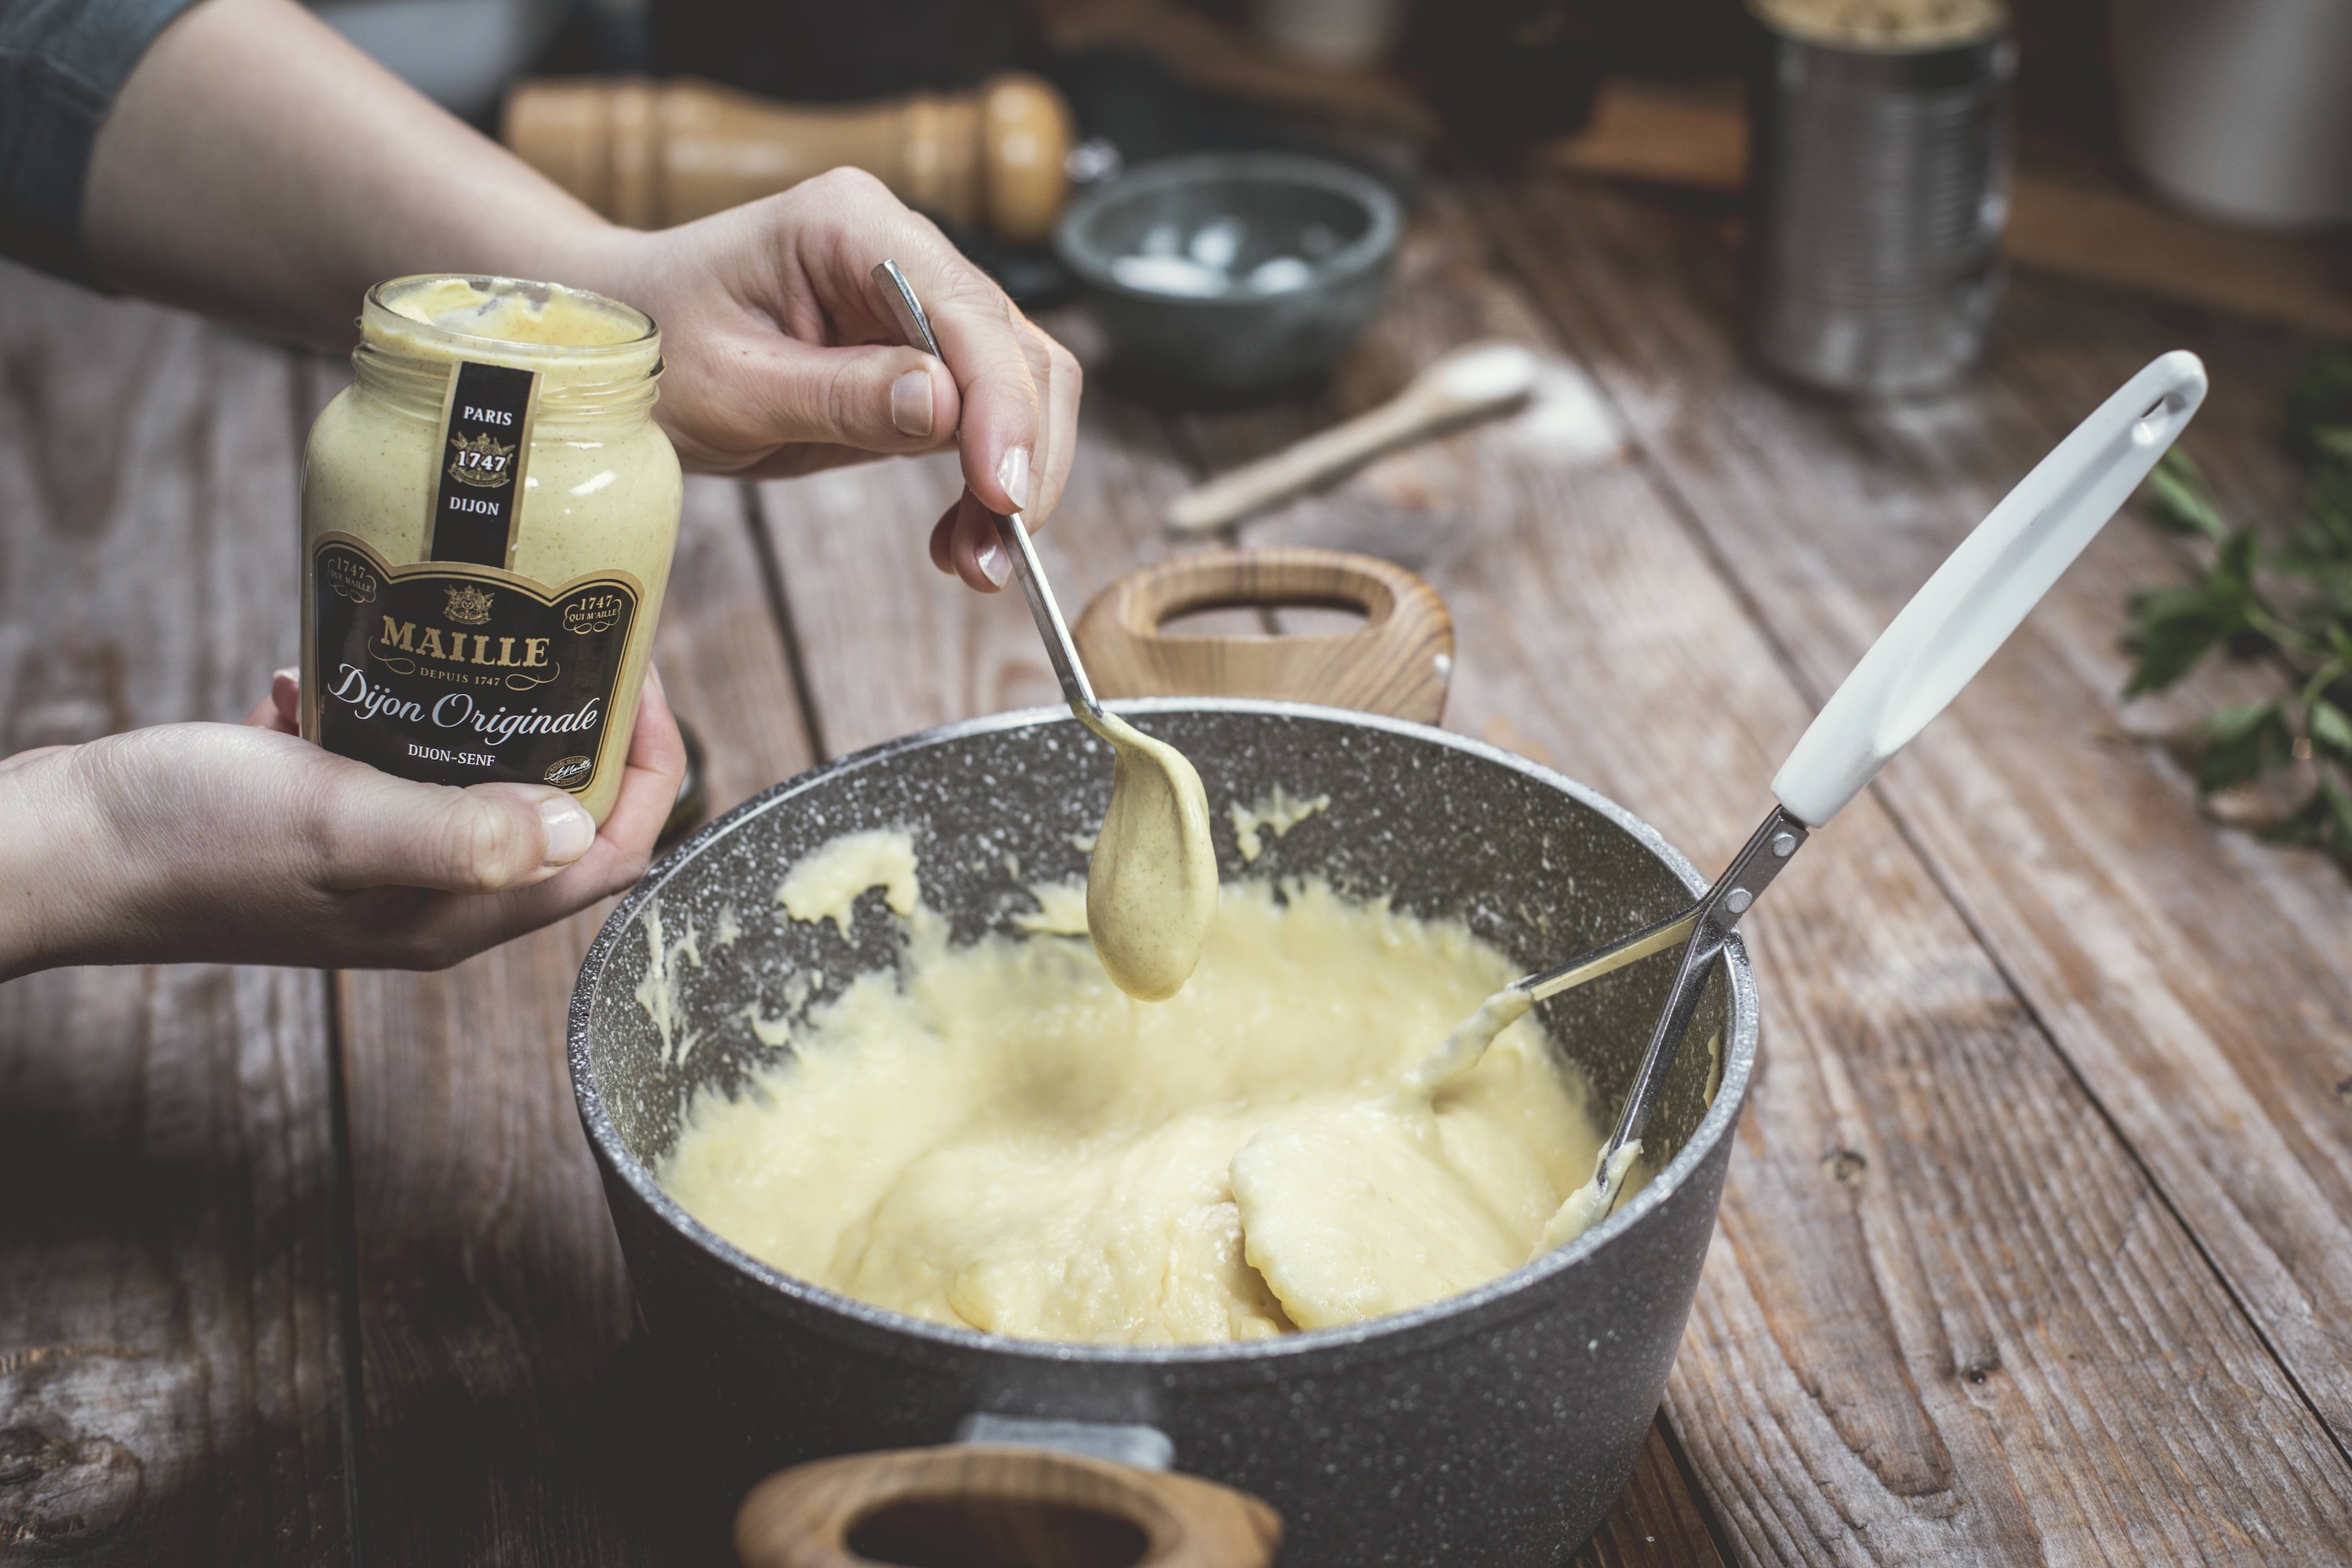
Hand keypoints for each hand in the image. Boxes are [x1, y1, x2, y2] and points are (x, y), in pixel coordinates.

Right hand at [0, 669, 683, 979]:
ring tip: (453, 637)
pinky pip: (374, 760)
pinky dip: (366, 710)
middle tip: (569, 635)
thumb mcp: (339, 822)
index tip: (640, 681)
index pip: (607, 857)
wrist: (55, 850)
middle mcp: (426, 897)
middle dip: (573, 727)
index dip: (651, 773)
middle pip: (552, 812)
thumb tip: (578, 826)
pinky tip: (319, 673)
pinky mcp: (311, 824)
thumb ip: (460, 832)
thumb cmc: (187, 841)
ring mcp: (369, 863)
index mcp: (455, 913)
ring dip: (470, 711)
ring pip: (465, 779)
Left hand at [579, 168, 1081, 592]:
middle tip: (998, 552)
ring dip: (1014, 481)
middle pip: (1015, 348)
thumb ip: (839, 395)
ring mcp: (919, 305)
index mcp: (849, 225)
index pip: (966, 311)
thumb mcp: (731, 385)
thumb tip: (944, 409)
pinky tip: (960, 538)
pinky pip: (985, 422)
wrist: (621, 352)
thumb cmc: (655, 350)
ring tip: (978, 563)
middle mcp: (900, 249)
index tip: (1003, 491)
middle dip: (1022, 455)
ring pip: (1017, 389)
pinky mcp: (922, 360)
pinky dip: (987, 487)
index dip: (1000, 405)